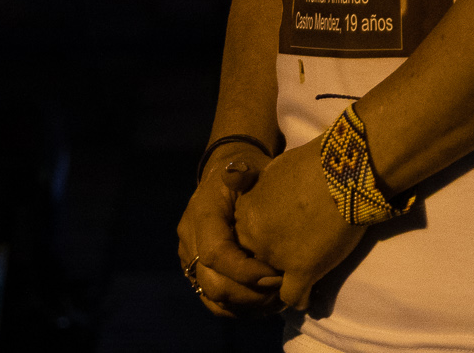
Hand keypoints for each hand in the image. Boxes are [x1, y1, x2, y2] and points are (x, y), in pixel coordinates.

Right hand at [176, 155, 283, 317]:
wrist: (227, 175)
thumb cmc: (245, 171)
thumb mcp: (247, 166)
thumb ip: (242, 175)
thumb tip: (236, 176)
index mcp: (200, 214)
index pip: (215, 254)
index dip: (245, 271)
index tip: (277, 276)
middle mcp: (189, 240)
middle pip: (212, 283)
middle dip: (250, 294)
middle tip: (283, 293)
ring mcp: (190, 259)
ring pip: (212, 298)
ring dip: (247, 306)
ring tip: (277, 301)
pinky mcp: (197, 272)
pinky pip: (214, 301)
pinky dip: (239, 308)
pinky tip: (265, 303)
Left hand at [232, 141, 366, 310]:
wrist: (344, 172)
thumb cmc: (314, 164)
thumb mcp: (275, 171)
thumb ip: (263, 191)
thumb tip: (264, 194)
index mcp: (246, 211)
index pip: (246, 238)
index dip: (264, 239)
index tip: (283, 235)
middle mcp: (255, 236)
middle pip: (256, 260)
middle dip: (271, 261)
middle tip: (296, 253)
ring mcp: (276, 256)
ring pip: (272, 282)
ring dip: (286, 279)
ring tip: (306, 273)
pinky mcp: (302, 271)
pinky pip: (294, 297)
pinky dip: (302, 297)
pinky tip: (311, 292)